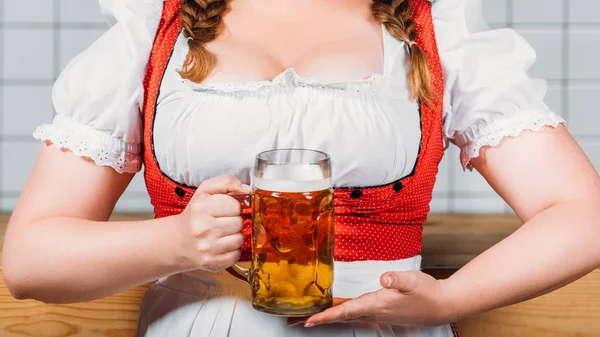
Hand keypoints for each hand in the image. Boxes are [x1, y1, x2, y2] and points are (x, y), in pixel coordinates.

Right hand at [176, 175, 248, 271]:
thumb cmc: (196, 214)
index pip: (235, 205)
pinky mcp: (211, 261)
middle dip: (236, 221)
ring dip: (236, 236)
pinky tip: (224, 246)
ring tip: (224, 234)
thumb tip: (247, 189)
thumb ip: (226, 182)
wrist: (179, 241)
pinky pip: (236, 255)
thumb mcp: (206, 191)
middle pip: (239, 223)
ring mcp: (206, 247)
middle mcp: (202, 227)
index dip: (234, 207)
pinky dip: (233, 251)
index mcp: (201, 207)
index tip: (227, 210)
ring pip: (240, 239)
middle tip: (225, 222)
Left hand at [298, 271, 455, 327]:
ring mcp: (377, 314)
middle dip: (319, 319)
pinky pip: (356, 313)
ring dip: (328, 317)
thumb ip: (398, 279)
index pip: (346, 311)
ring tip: (310, 317)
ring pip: (347, 315)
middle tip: (297, 322)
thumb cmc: (428, 293)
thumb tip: (384, 277)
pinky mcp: (381, 312)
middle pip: (341, 316)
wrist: (442, 306)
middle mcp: (374, 312)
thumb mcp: (414, 281)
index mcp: (377, 304)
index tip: (308, 320)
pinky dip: (342, 313)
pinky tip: (337, 311)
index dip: (326, 316)